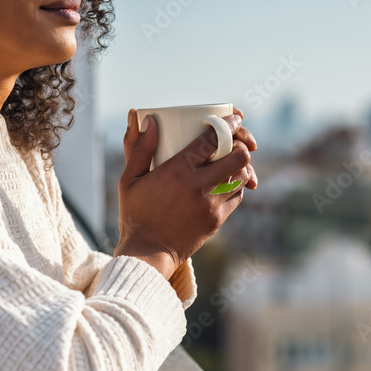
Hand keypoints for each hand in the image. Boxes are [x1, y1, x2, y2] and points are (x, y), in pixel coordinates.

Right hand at [114, 107, 255, 271]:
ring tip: (232, 160)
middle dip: (241, 144)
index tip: (233, 117)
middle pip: (237, 157)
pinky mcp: (217, 220)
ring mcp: (211, 205)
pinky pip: (236, 196)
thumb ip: (139, 147)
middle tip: (236, 140)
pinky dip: (235, 185)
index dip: (228, 124)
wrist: (147, 253)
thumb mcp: (129, 179)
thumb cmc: (135, 213)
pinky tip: (226, 181)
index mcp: (177, 170)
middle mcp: (198, 186)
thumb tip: (148, 119)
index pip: (213, 140)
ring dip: (239, 166)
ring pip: (241, 177)